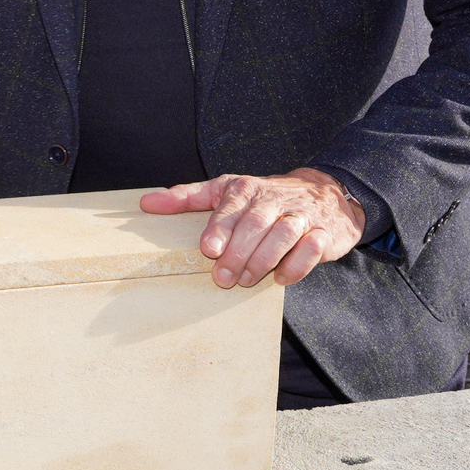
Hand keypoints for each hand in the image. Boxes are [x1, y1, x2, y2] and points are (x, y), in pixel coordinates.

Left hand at [143, 167, 368, 289]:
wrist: (324, 192)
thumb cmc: (263, 198)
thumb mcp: (224, 191)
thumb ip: (186, 198)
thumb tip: (146, 203)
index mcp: (247, 189)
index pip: (231, 207)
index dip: (219, 228)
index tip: (208, 249)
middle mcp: (275, 200)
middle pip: (256, 223)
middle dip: (238, 252)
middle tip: (222, 278)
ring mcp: (302, 215)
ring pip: (285, 234)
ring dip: (264, 260)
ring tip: (246, 280)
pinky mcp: (324, 234)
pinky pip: (313, 248)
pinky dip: (297, 265)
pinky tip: (281, 279)